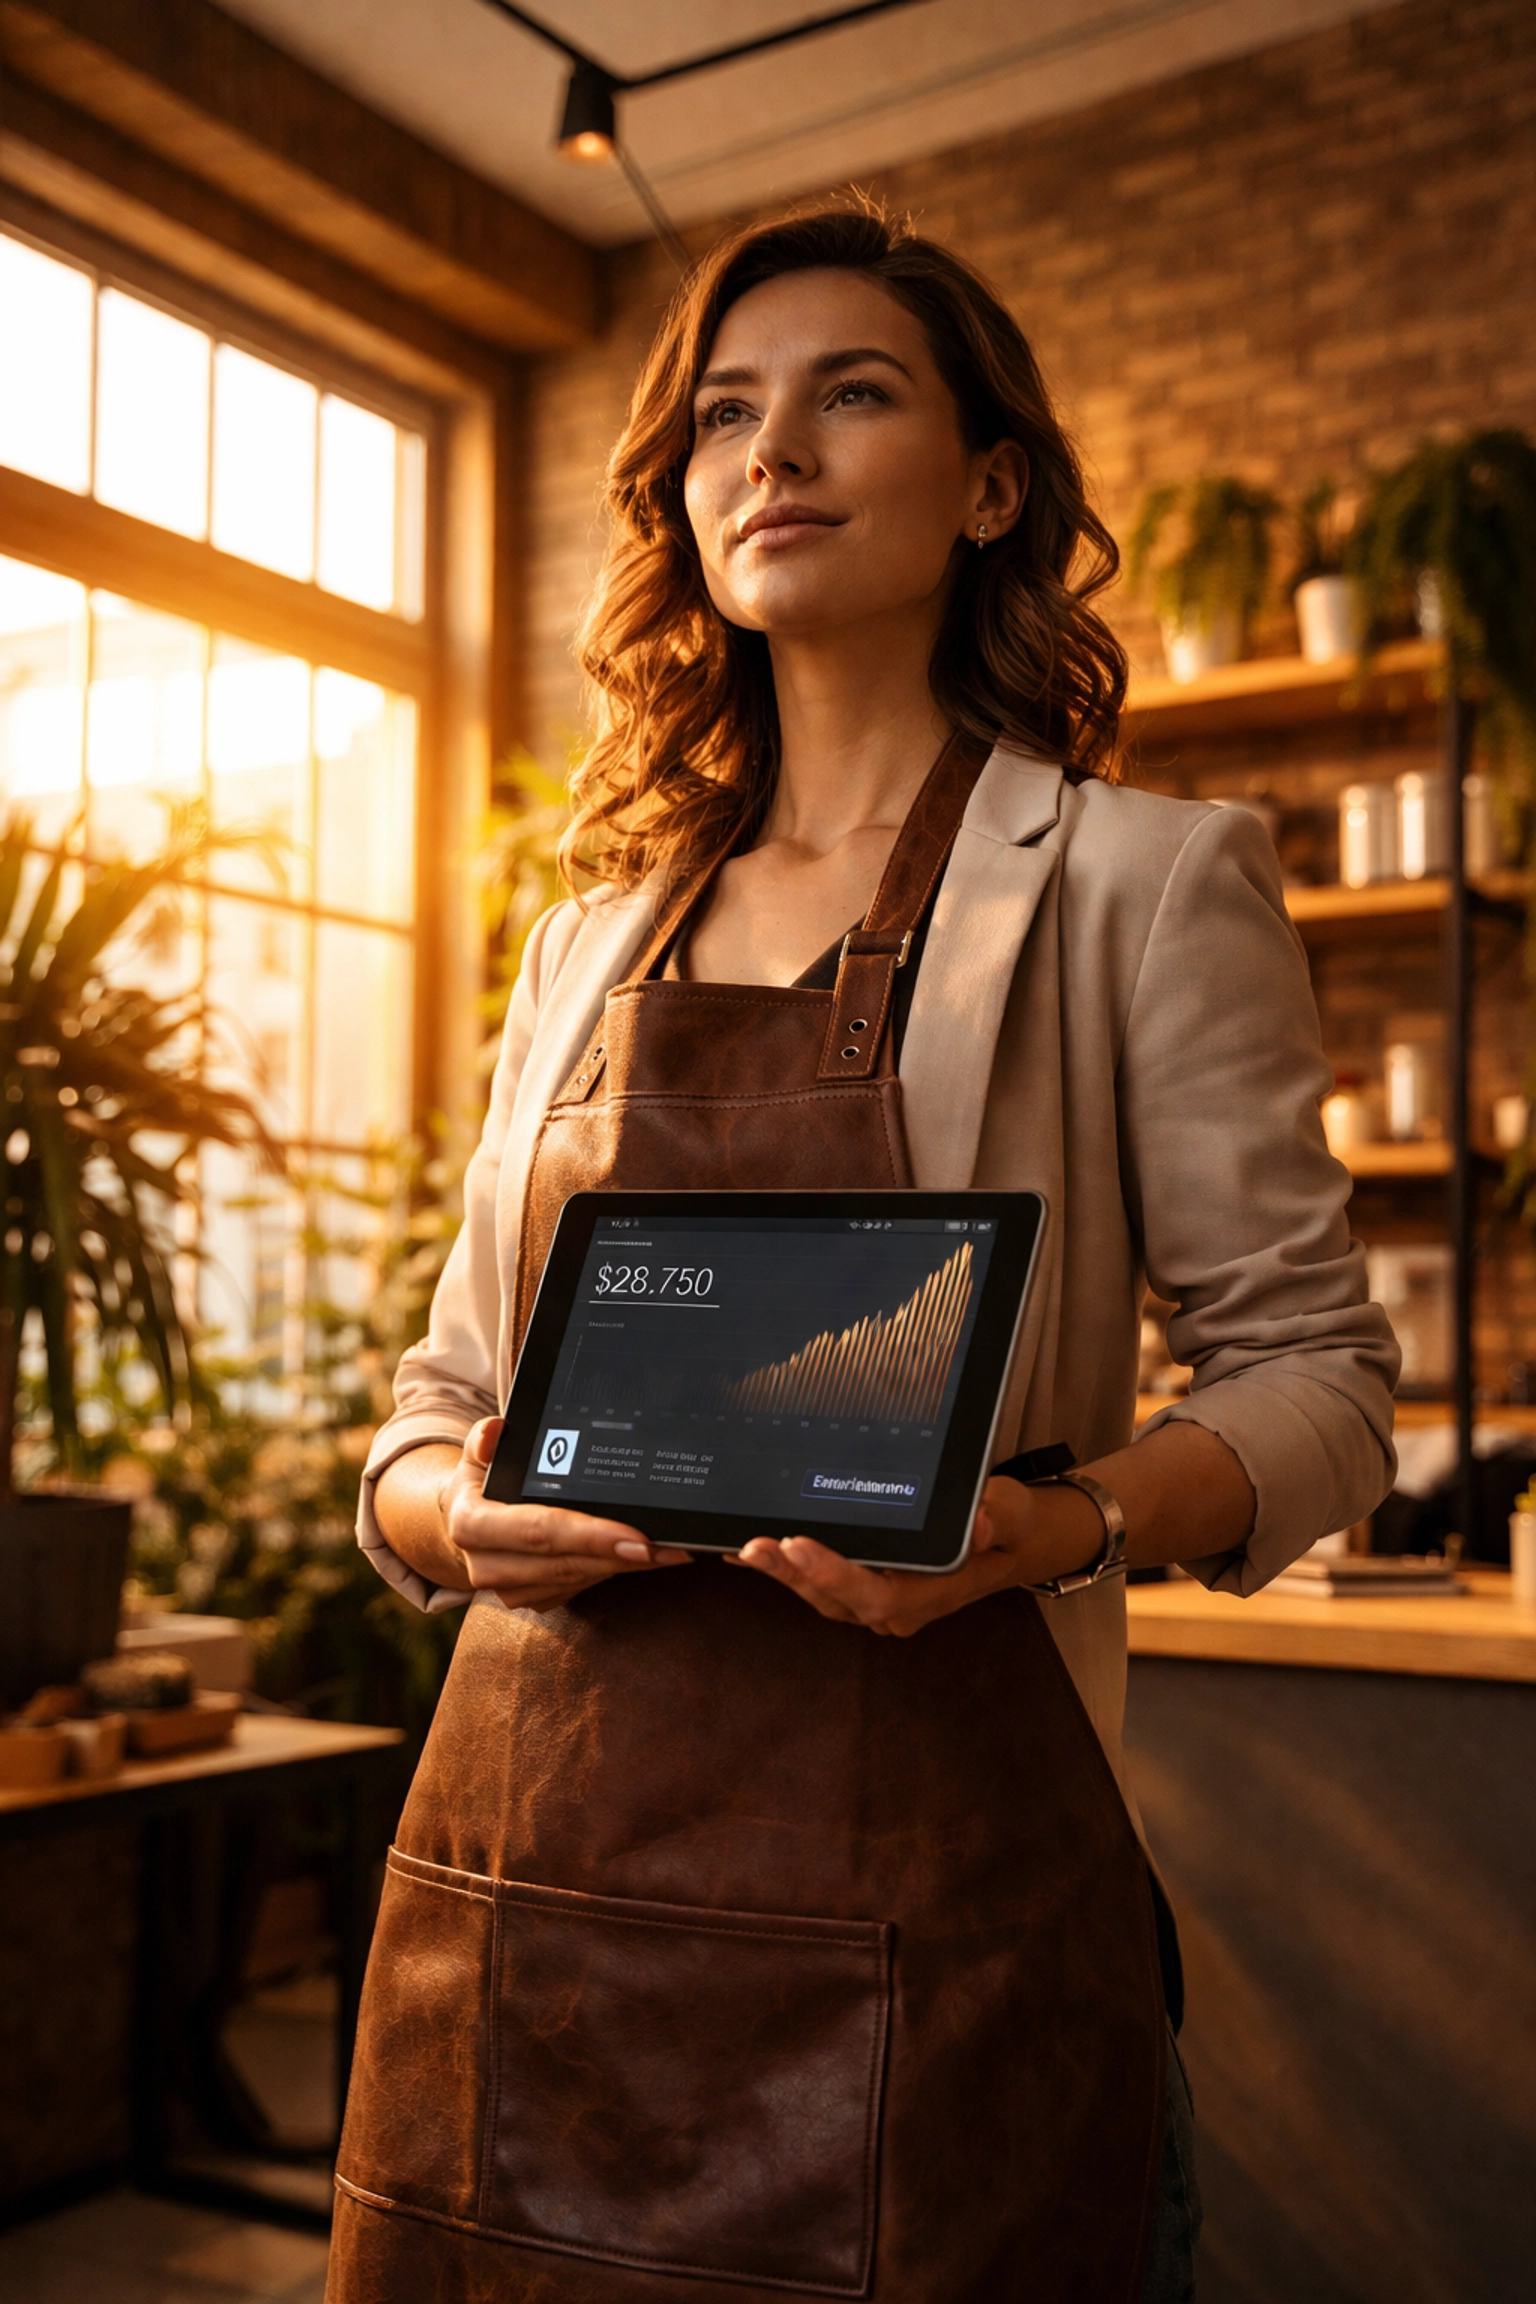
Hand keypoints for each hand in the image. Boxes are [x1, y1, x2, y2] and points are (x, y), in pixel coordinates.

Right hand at [442, 1418, 691, 1611]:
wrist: (464, 1524)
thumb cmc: (481, 1482)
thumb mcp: (477, 1456)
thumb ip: (483, 1440)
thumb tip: (495, 1430)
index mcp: (471, 1525)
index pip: (538, 1531)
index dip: (589, 1535)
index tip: (635, 1536)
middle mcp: (486, 1565)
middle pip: (565, 1562)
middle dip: (621, 1555)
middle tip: (669, 1546)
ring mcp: (509, 1589)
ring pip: (578, 1578)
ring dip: (626, 1566)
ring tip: (670, 1548)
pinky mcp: (532, 1600)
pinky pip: (579, 1588)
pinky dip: (613, 1570)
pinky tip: (645, 1557)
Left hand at [730, 1473, 1102, 1635]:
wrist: (1012, 1543)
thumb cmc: (1011, 1527)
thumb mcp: (1014, 1512)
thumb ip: (998, 1516)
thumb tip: (979, 1524)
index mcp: (934, 1594)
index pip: (877, 1593)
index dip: (835, 1574)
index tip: (799, 1546)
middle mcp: (902, 1606)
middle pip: (839, 1599)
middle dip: (794, 1574)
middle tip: (756, 1545)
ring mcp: (881, 1601)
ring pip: (823, 1596)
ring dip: (784, 1574)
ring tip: (747, 1548)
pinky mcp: (867, 1587)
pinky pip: (820, 1585)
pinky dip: (788, 1570)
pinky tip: (751, 1554)